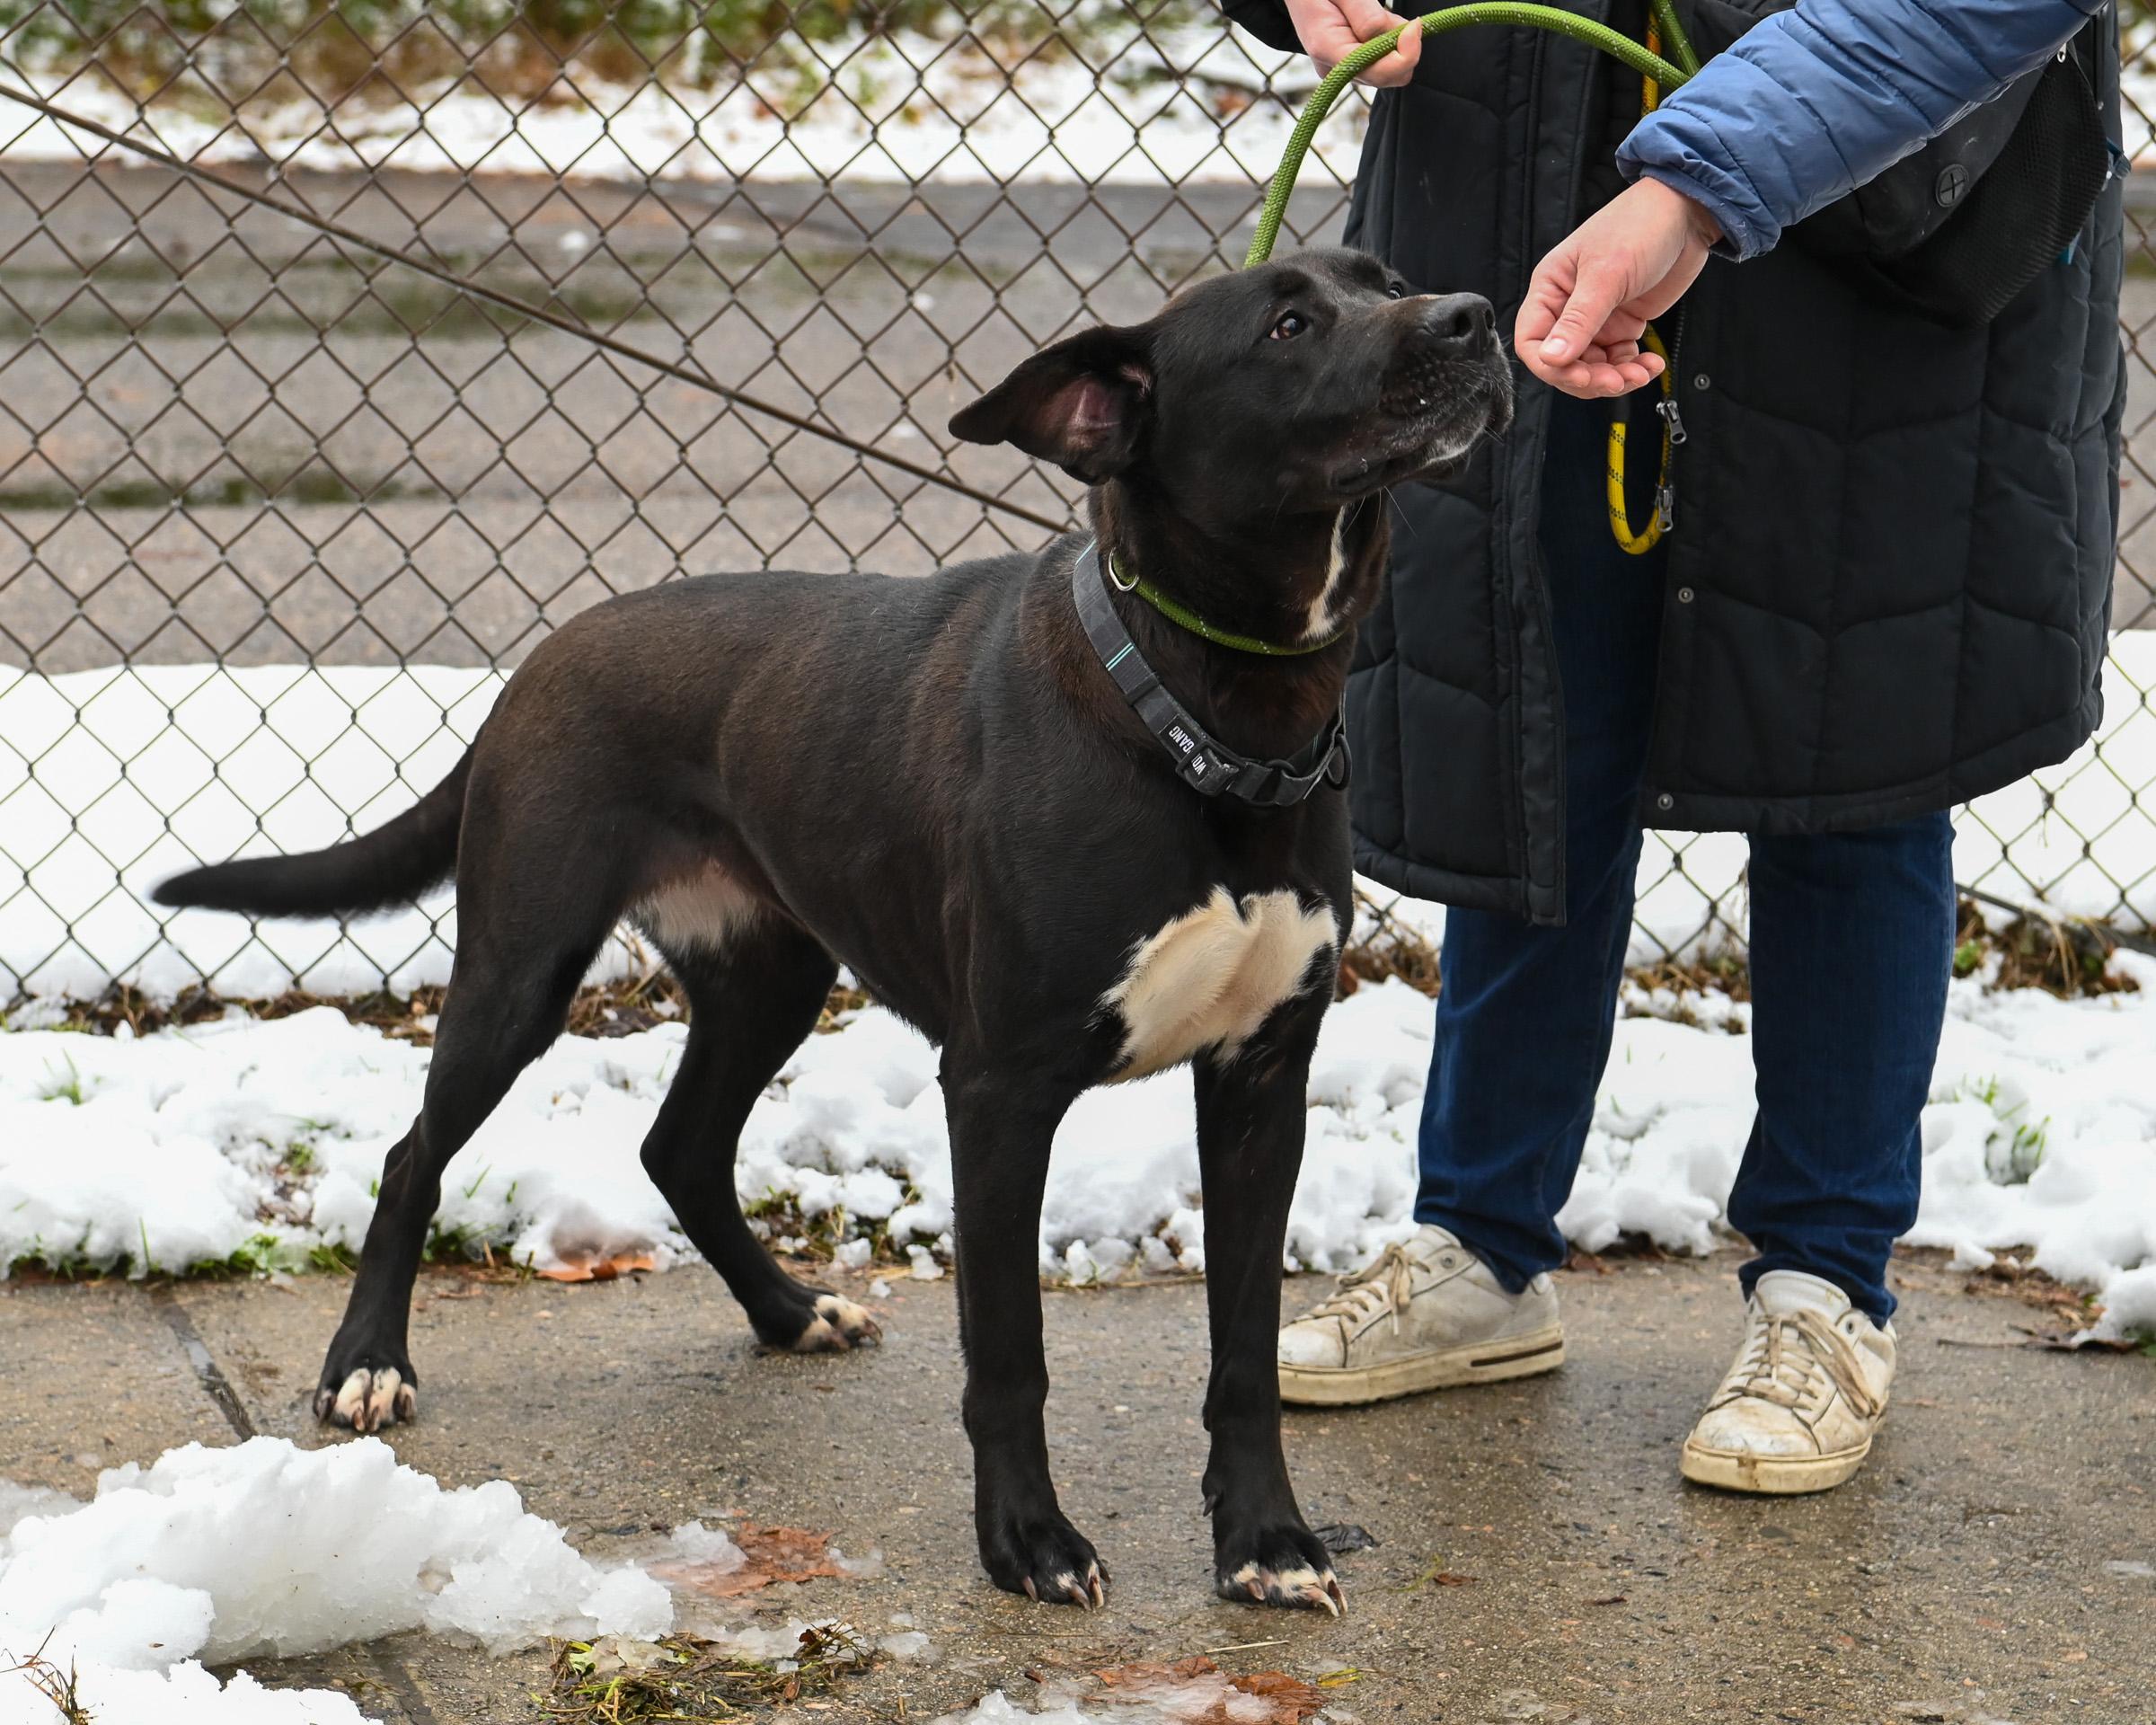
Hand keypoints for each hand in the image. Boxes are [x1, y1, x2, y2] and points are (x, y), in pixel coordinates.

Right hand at [1284, 0, 1423, 85]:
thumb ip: (1368, 16)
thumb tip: (1397, 36)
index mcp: (1328, 49)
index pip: (1379, 72)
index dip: (1406, 53)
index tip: (1415, 24)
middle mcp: (1335, 69)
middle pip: (1390, 76)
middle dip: (1402, 46)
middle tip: (1390, 15)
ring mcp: (1342, 70)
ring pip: (1390, 70)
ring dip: (1394, 41)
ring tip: (1372, 13)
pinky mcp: (1350, 66)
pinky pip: (1381, 61)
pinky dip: (1387, 42)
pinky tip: (1371, 22)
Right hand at [1513, 178, 1720, 397]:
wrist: (1688, 211)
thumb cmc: (1640, 225)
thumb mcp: (1606, 275)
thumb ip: (1579, 321)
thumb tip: (1551, 359)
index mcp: (1551, 288)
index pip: (1532, 341)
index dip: (1551, 366)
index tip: (1579, 375)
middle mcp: (1568, 306)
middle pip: (1563, 361)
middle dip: (1588, 378)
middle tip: (1615, 381)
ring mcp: (1597, 318)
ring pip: (1592, 366)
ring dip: (1614, 378)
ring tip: (1639, 374)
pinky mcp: (1623, 323)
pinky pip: (1619, 360)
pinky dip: (1633, 369)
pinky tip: (1651, 364)